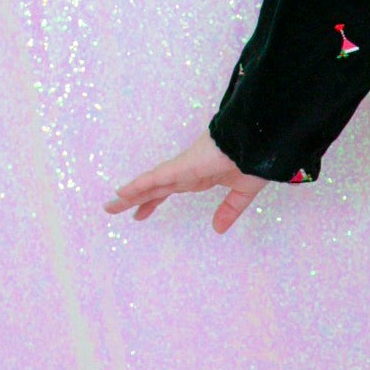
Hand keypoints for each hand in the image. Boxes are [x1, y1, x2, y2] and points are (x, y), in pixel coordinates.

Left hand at [104, 134, 267, 235]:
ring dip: (130, 194)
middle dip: (134, 199)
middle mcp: (186, 172)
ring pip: (150, 183)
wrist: (258, 141)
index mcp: (198, 177)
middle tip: (113, 208)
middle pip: (154, 187)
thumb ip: (230, 209)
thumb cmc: (253, 159)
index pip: (168, 190)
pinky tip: (122, 192)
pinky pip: (156, 177)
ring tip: (110, 205)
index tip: (139, 213)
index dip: (152, 201)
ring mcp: (182, 168)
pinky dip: (139, 184)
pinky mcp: (182, 166)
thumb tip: (218, 229)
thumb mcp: (242, 192)